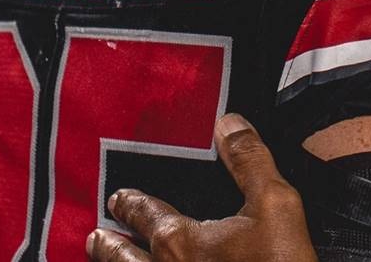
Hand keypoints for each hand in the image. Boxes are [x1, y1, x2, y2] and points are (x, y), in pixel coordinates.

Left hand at [86, 114, 318, 261]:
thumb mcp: (275, 204)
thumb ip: (249, 161)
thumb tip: (228, 123)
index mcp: (181, 240)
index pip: (146, 215)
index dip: (130, 204)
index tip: (117, 198)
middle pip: (125, 258)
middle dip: (109, 245)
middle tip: (95, 237)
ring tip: (102, 258)